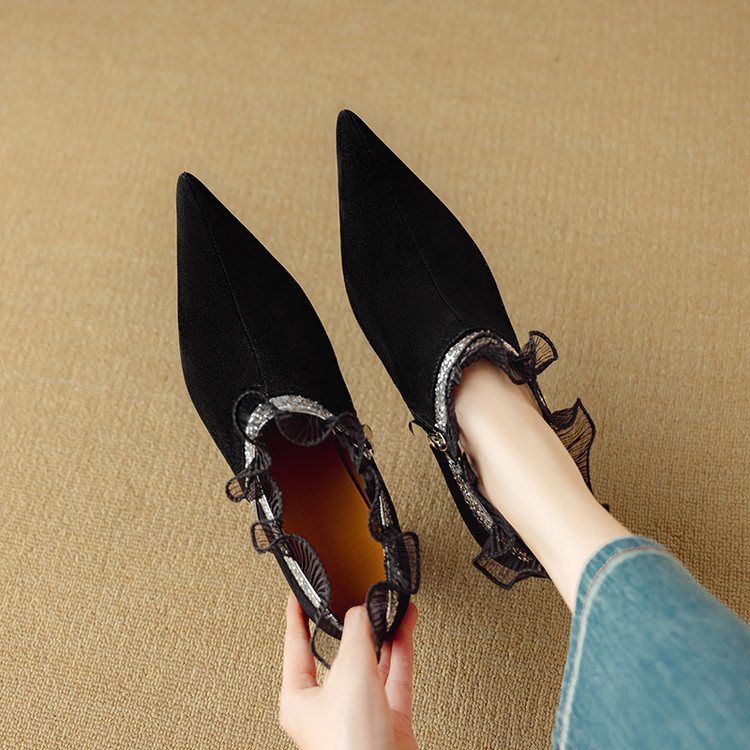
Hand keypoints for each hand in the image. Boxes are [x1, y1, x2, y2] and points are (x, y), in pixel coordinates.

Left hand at [279, 594, 418, 749]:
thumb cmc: (351, 747)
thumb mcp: (350, 673)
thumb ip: (358, 634)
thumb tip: (363, 611)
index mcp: (299, 699)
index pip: (296, 646)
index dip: (296, 617)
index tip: (297, 597)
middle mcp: (328, 706)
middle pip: (340, 653)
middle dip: (353, 624)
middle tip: (358, 596)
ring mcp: (359, 712)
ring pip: (371, 662)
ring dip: (382, 632)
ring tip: (390, 605)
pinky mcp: (388, 719)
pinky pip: (394, 674)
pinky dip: (401, 649)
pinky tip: (404, 627)